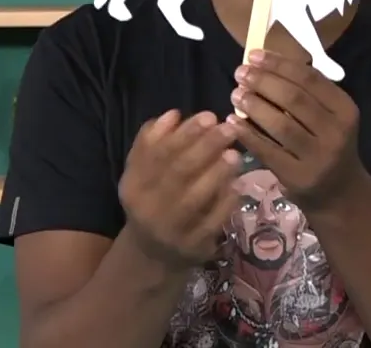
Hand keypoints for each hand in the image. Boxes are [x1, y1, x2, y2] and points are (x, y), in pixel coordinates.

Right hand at [119, 110, 240, 269]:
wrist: (152, 254)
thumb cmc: (152, 199)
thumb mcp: (142, 171)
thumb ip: (152, 141)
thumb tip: (173, 115)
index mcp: (134, 184)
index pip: (159, 154)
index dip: (185, 134)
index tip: (210, 115)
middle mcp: (148, 207)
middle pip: (178, 173)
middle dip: (206, 147)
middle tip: (229, 129)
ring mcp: (170, 230)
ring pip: (195, 199)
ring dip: (217, 174)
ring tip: (235, 154)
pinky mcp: (192, 247)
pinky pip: (212, 222)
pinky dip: (225, 202)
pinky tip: (237, 185)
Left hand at [228, 50, 362, 211]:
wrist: (339, 193)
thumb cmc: (326, 145)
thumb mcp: (329, 117)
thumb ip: (306, 93)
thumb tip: (264, 63)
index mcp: (345, 110)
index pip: (310, 79)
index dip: (280, 64)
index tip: (254, 55)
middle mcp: (336, 132)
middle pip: (295, 99)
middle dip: (263, 82)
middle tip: (240, 73)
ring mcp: (318, 157)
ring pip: (281, 124)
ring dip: (254, 106)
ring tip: (235, 94)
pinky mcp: (299, 177)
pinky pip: (268, 151)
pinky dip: (248, 134)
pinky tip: (233, 122)